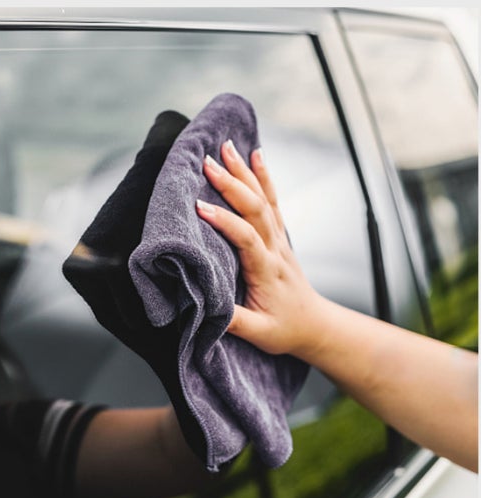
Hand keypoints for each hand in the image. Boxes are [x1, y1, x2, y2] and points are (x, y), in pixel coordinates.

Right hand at [196, 140, 324, 355]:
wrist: (314, 324)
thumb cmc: (285, 329)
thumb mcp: (259, 334)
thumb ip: (233, 321)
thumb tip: (204, 307)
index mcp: (267, 271)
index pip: (246, 239)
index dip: (224, 222)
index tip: (199, 207)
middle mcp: (276, 249)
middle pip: (257, 209)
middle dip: (232, 183)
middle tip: (208, 162)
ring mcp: (280, 239)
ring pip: (264, 199)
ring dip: (245, 171)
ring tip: (228, 146)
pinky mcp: (279, 236)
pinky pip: (273, 201)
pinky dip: (264, 176)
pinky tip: (256, 155)